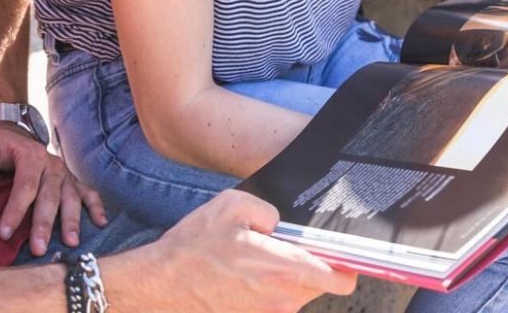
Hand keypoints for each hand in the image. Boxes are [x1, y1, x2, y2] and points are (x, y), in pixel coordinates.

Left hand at [0, 124, 107, 255]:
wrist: (9, 134)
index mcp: (30, 154)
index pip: (25, 185)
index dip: (15, 210)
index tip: (4, 233)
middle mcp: (51, 163)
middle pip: (50, 195)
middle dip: (45, 223)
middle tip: (39, 248)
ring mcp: (63, 172)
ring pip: (71, 197)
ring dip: (72, 220)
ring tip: (71, 242)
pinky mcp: (69, 179)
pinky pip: (86, 192)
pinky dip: (95, 206)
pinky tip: (100, 222)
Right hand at [140, 189, 356, 311]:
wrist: (160, 284)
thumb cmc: (194, 246)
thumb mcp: (232, 205)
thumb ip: (268, 210)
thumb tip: (282, 224)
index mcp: (282, 268)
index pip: (340, 278)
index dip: (347, 265)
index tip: (344, 253)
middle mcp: (281, 299)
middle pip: (320, 286)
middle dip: (314, 267)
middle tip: (290, 247)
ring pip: (297, 296)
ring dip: (288, 278)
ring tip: (260, 260)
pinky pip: (275, 304)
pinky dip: (268, 290)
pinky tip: (245, 276)